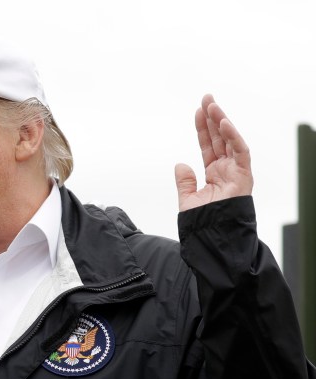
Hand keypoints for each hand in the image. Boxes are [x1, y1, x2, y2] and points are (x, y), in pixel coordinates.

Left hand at [174, 94, 252, 211]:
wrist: (213, 234)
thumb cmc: (202, 221)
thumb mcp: (187, 199)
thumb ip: (184, 182)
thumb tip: (180, 164)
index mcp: (213, 173)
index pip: (208, 145)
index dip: (202, 128)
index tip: (197, 111)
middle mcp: (226, 169)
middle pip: (220, 138)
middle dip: (213, 117)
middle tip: (206, 97)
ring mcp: (236, 171)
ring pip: (230, 140)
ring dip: (221, 121)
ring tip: (211, 104)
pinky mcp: (244, 175)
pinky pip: (240, 151)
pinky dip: (233, 136)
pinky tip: (223, 121)